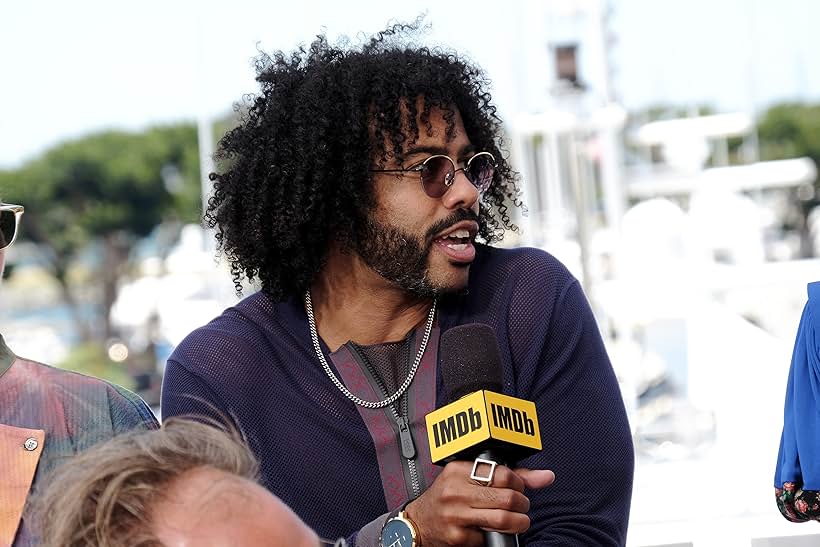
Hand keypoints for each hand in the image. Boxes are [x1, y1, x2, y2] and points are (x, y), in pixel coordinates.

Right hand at [404, 462, 554, 545]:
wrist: (418, 523)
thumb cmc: (448, 497)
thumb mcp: (469, 478)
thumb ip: (508, 475)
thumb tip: (546, 476)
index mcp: (458, 471)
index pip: (502, 474)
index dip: (519, 484)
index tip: (519, 489)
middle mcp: (455, 491)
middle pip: (507, 498)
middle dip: (522, 505)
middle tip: (521, 507)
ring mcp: (455, 515)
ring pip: (503, 520)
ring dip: (519, 523)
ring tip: (518, 521)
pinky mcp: (457, 537)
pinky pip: (489, 537)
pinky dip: (496, 536)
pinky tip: (492, 531)